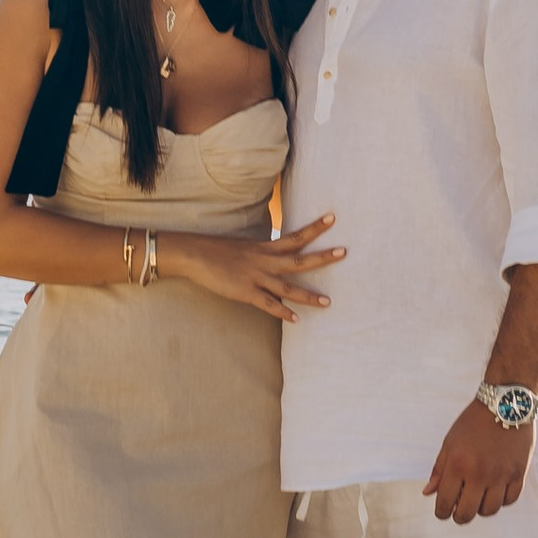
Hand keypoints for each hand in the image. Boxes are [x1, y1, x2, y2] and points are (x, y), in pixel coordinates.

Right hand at [168, 215, 344, 321]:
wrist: (194, 254)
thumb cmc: (218, 251)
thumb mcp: (245, 246)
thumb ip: (263, 251)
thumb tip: (277, 252)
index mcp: (265, 247)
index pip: (295, 236)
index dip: (315, 228)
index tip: (333, 218)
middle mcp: (264, 260)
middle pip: (299, 259)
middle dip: (322, 257)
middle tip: (344, 252)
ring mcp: (256, 277)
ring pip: (288, 287)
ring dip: (309, 296)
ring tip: (328, 302)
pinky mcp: (245, 292)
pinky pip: (268, 304)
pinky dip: (282, 312)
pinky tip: (295, 320)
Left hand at [424, 400, 534, 524]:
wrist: (505, 404)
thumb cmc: (473, 422)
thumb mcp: (450, 442)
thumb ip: (439, 469)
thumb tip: (428, 493)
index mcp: (458, 465)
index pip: (445, 503)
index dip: (441, 512)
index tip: (443, 511)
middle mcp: (479, 474)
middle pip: (467, 513)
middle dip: (459, 516)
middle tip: (459, 510)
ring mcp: (501, 475)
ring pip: (489, 510)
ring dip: (481, 509)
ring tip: (478, 499)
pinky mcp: (519, 473)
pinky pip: (510, 500)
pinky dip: (501, 501)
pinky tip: (495, 491)